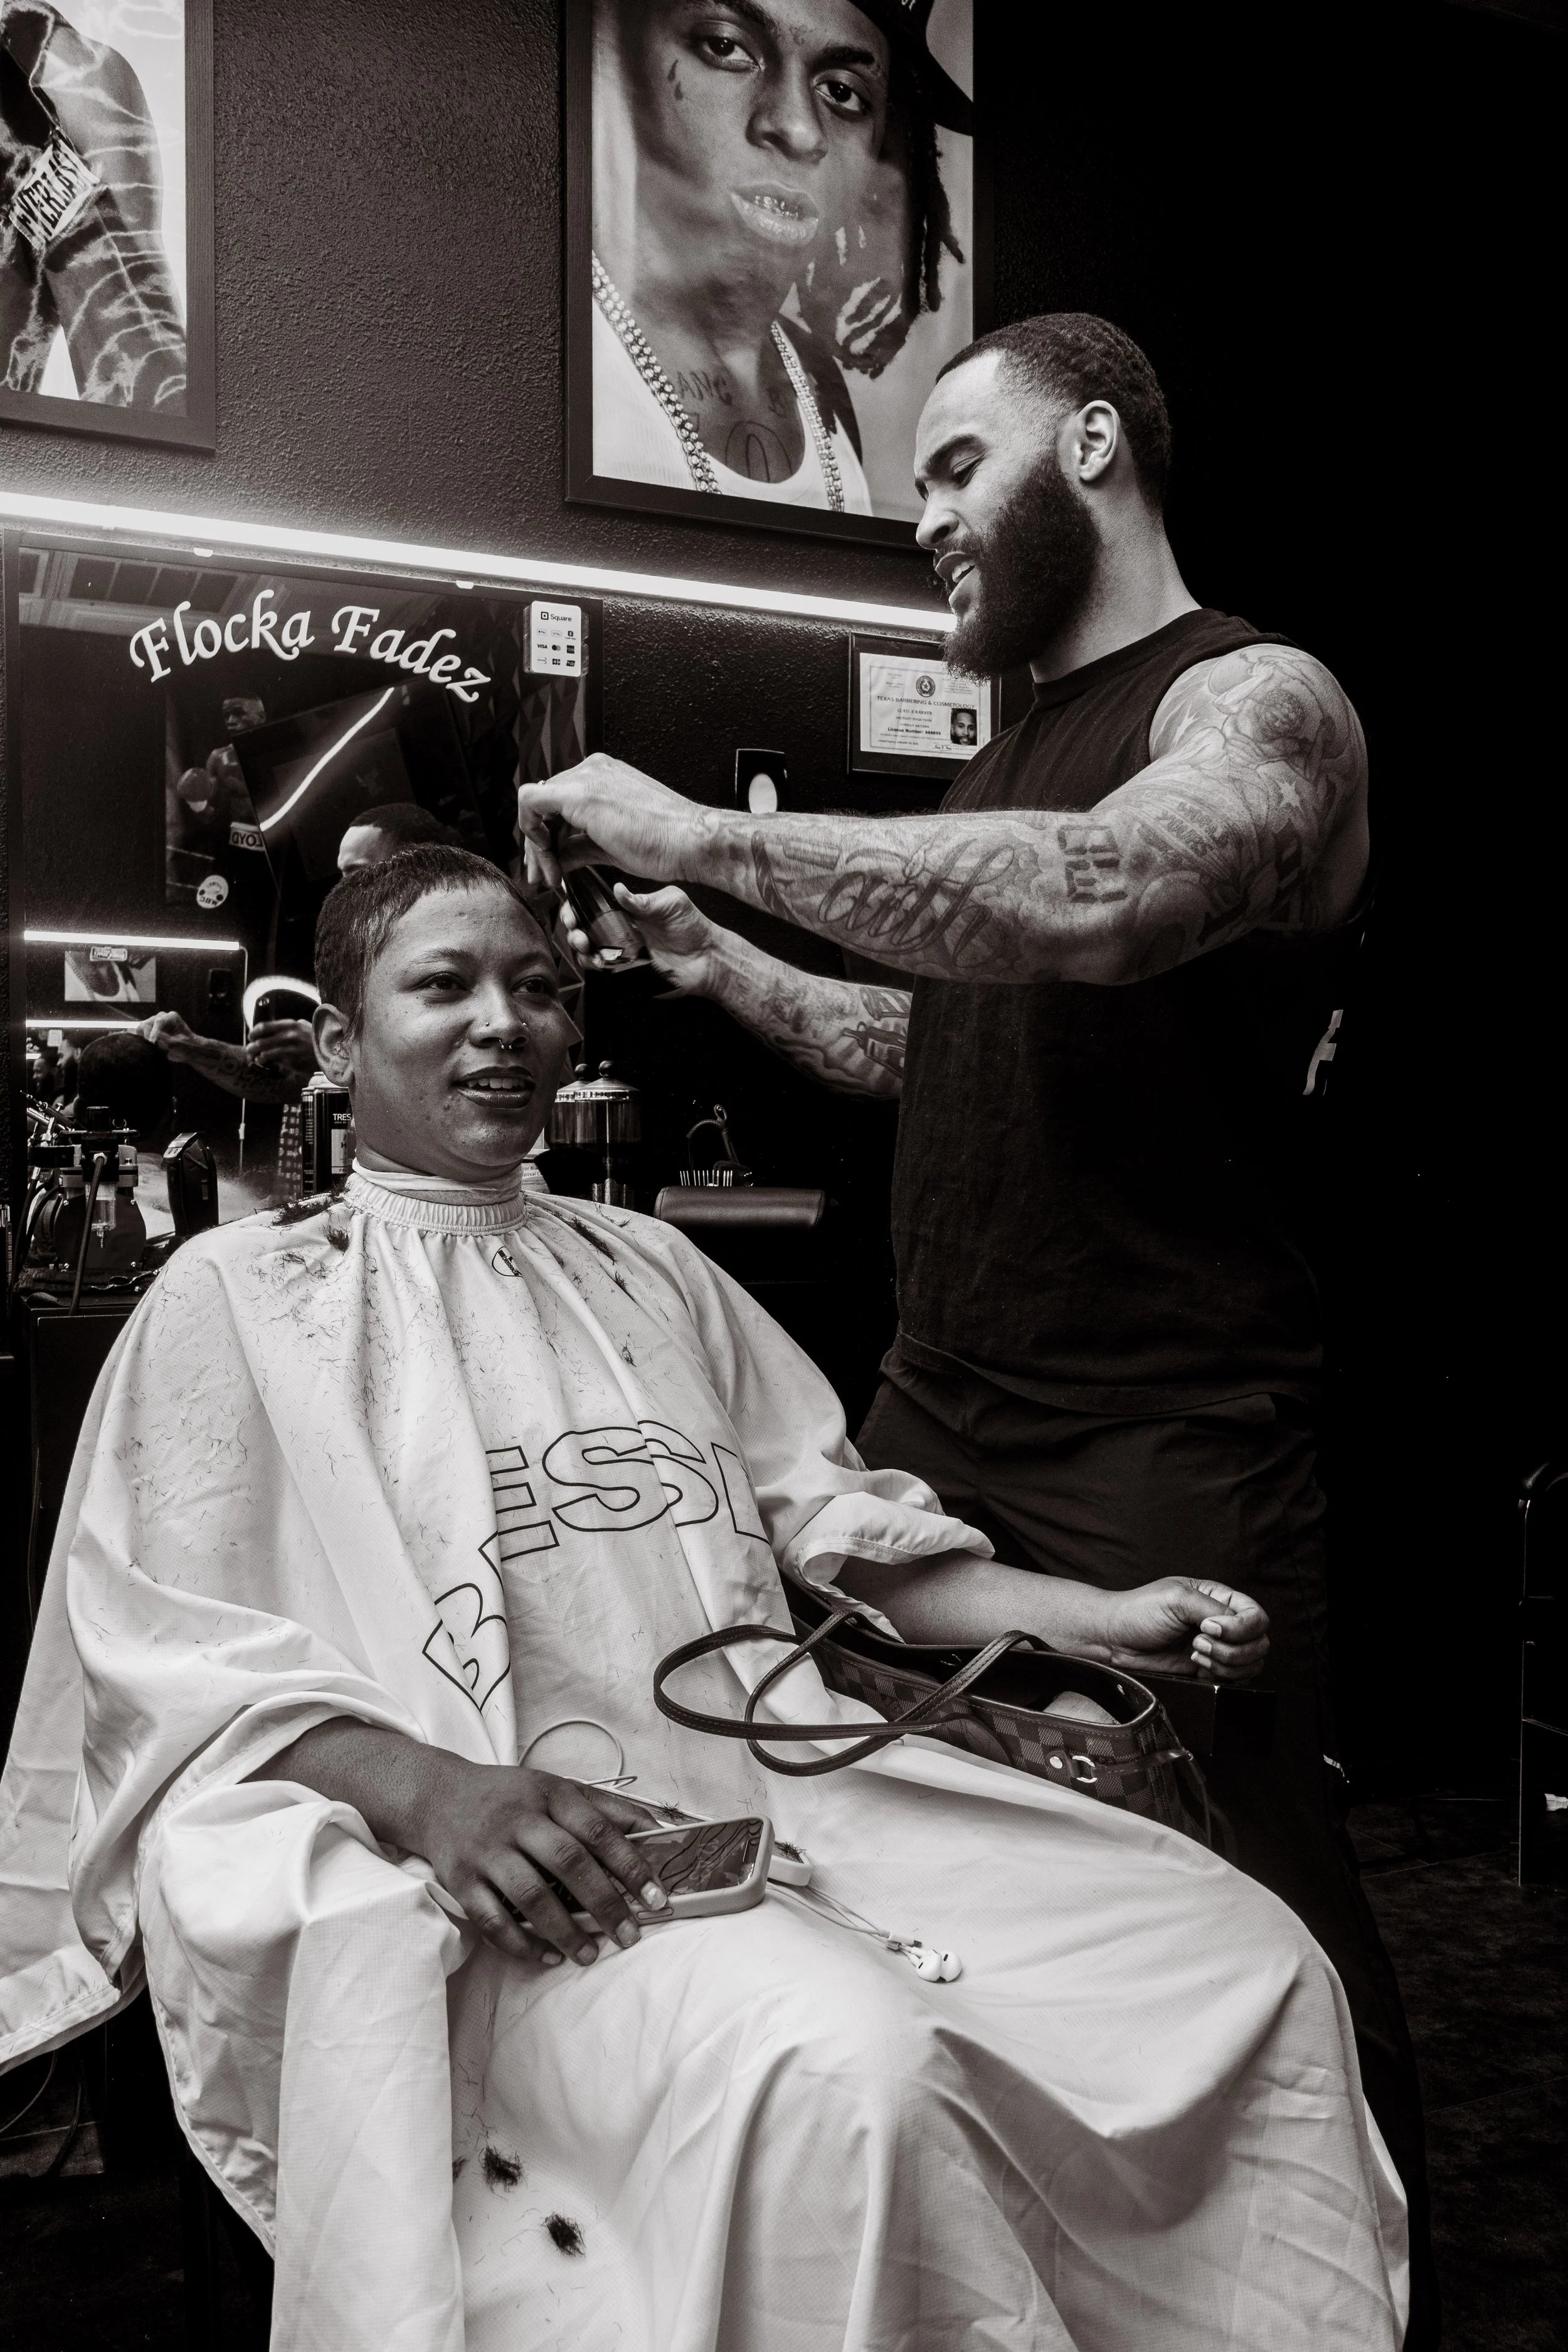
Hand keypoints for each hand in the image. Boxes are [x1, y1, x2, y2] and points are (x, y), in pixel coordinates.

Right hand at [138, 1010, 197, 1061]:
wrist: (187, 1050)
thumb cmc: (186, 1046)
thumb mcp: (178, 1043)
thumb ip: (165, 1040)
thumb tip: (151, 1039)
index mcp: (172, 1017)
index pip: (158, 1021)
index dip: (154, 1033)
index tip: (153, 1043)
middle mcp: (162, 1016)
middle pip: (147, 1024)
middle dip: (148, 1037)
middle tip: (154, 1048)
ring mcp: (154, 1022)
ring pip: (141, 1028)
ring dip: (145, 1038)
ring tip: (154, 1047)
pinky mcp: (148, 1029)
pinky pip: (139, 1033)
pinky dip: (142, 1040)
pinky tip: (149, 1046)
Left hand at [246, 1018, 319, 1084]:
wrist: (332, 1048)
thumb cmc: (316, 1037)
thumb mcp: (303, 1026)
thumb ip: (288, 1027)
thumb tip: (272, 1031)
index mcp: (290, 1024)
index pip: (264, 1027)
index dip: (254, 1032)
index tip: (251, 1036)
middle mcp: (289, 1035)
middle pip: (262, 1041)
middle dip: (252, 1047)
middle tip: (249, 1050)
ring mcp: (292, 1048)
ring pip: (267, 1052)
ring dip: (258, 1056)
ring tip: (256, 1058)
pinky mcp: (294, 1059)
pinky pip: (277, 1060)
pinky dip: (268, 1061)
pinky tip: (265, 1062)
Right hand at [413, 1759, 669, 1967]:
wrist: (438, 1797)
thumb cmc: (510, 1797)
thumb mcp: (558, 1789)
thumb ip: (606, 1809)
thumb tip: (659, 1831)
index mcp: (550, 1795)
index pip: (598, 1830)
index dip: (630, 1865)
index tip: (655, 1897)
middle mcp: (518, 1820)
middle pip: (568, 1862)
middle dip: (604, 1903)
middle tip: (629, 1936)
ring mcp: (487, 1851)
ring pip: (530, 1894)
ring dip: (563, 1930)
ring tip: (589, 1954)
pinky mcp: (461, 1881)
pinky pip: (491, 1919)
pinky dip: (520, 1942)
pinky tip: (545, 1956)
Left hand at [518, 755, 716, 890]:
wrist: (691, 842)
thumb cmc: (666, 845)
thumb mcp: (611, 846)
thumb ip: (579, 846)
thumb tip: (558, 858)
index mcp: (604, 776)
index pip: (558, 802)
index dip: (547, 835)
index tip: (551, 864)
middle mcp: (593, 769)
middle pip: (544, 804)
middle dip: (537, 844)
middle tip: (542, 876)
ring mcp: (585, 777)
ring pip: (535, 805)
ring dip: (536, 846)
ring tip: (550, 877)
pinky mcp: (579, 793)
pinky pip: (530, 803)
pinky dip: (531, 835)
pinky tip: (549, 863)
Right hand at [561, 881, 723, 992]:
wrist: (707, 959)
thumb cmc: (693, 927)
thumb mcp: (671, 903)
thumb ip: (644, 900)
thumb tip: (617, 889)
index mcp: (626, 911)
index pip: (593, 905)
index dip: (577, 905)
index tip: (572, 906)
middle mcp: (618, 930)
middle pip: (582, 926)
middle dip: (571, 926)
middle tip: (576, 928)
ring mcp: (619, 951)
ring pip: (586, 948)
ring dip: (578, 946)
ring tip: (585, 944)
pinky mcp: (624, 971)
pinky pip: (601, 968)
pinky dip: (593, 964)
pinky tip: (598, 960)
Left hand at [1101, 1578, 1268, 1680]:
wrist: (1115, 1640)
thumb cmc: (1139, 1611)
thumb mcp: (1175, 1597)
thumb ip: (1210, 1608)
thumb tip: (1232, 1624)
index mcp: (1220, 1599)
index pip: (1256, 1616)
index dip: (1241, 1627)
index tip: (1208, 1628)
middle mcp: (1224, 1623)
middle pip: (1259, 1643)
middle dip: (1232, 1649)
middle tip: (1197, 1643)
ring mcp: (1218, 1648)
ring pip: (1251, 1664)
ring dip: (1225, 1664)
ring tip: (1195, 1654)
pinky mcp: (1209, 1669)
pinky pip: (1235, 1680)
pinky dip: (1220, 1677)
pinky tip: (1197, 1667)